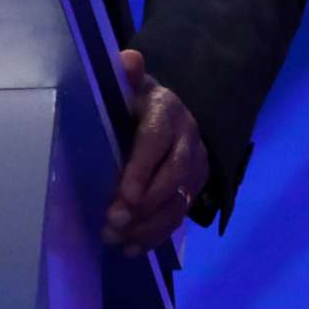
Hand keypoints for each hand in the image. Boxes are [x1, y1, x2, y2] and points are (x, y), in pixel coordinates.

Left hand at [101, 47, 207, 255]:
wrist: (168, 110)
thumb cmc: (136, 99)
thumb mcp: (129, 84)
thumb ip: (125, 75)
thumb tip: (128, 59)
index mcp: (168, 111)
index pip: (156, 143)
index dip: (140, 172)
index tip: (121, 199)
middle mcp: (188, 140)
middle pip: (171, 179)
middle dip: (143, 206)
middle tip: (112, 224)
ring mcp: (195, 167)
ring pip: (178, 203)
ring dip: (148, 226)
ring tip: (117, 240)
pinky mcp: (195, 187)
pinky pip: (179, 216)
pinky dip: (156, 235)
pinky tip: (131, 248)